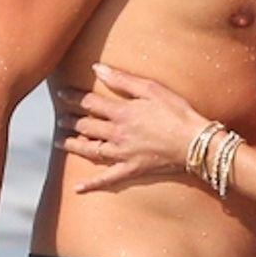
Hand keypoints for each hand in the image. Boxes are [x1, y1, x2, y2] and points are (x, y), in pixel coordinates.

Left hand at [56, 63, 206, 192]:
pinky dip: (91, 184)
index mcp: (122, 112)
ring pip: (90, 150)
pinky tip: (77, 188)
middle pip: (86, 126)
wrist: (195, 142)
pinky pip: (107, 179)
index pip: (90, 103)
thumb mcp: (152, 89)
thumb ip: (123, 79)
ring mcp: (122, 154)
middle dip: (70, 120)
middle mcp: (117, 134)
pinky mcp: (131, 170)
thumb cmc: (177, 112)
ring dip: (73, 145)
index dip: (74, 97)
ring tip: (60, 142)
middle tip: (61, 118)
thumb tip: (98, 68)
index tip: (62, 94)